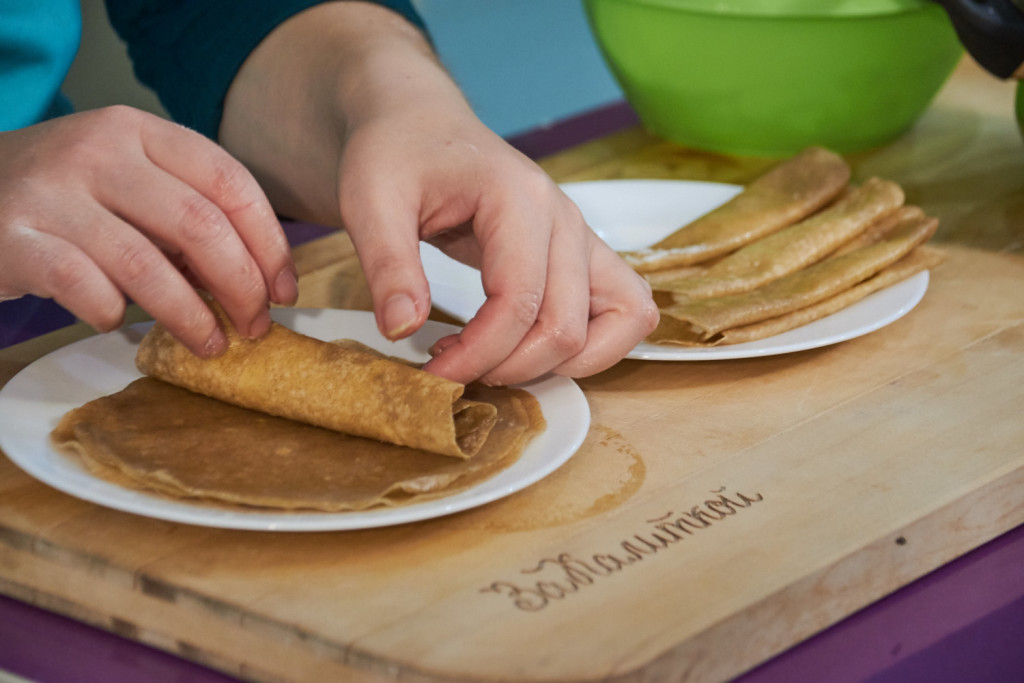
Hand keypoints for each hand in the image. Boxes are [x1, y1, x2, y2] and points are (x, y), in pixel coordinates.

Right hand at [0, 107, 296, 355]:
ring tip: (212, 345)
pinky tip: (118, 322)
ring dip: (191, 316)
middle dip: (242, 285)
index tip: (285, 289)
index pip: (230, 182)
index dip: (269, 243)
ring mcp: (52, 192)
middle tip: (256, 325)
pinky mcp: (13, 238)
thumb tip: (258, 282)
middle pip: (199, 225)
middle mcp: (98, 152)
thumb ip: (187, 219)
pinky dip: (112, 314)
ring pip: (147, 265)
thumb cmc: (66, 197)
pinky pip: (85, 288)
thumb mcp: (129, 184)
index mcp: (140, 131)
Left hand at [218, 2, 657, 384]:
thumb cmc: (397, 154)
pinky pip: (627, 312)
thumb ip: (387, 266)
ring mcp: (583, 237)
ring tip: (497, 364)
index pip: (519, 302)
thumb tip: (402, 331)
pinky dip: (593, 347)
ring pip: (618, 324)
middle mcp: (566, 219)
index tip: (431, 373)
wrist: (420, 124)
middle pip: (567, 326)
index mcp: (518, 198)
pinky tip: (532, 350)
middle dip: (510, 367)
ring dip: (560, 363)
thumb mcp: (369, 200)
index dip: (477, 354)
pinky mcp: (585, 255)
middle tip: (453, 371)